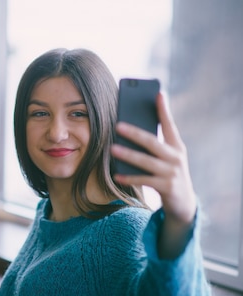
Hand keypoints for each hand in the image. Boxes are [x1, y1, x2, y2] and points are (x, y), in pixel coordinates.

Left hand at [111, 93, 196, 257]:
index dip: (164, 110)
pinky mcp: (166, 187)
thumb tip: (129, 130)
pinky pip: (143, 180)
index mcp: (176, 146)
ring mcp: (172, 172)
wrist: (183, 202)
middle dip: (135, 133)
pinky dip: (129, 178)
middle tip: (117, 126)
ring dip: (128, 155)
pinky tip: (116, 175)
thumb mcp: (166, 157)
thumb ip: (154, 145)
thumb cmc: (168, 173)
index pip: (169, 125)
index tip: (158, 94)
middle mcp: (176, 157)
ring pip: (146, 161)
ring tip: (112, 149)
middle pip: (152, 142)